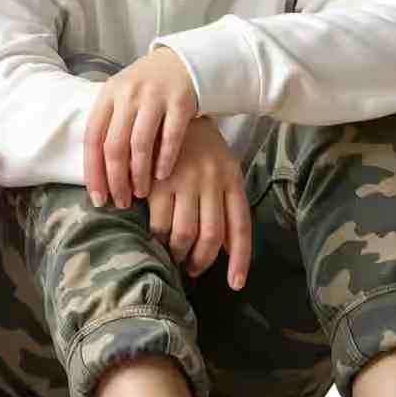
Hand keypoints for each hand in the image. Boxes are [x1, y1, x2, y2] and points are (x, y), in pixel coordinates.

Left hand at [83, 47, 199, 206]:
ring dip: (139, 174)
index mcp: (108, 95)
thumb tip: (98, 174)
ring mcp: (154, 97)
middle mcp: (128, 95)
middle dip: (116, 179)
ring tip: (140, 193)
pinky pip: (170, 137)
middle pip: (114, 145)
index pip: (92, 138)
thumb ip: (109, 127)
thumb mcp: (122, 98)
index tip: (97, 197)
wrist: (183, 62)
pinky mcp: (180, 101)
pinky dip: (164, 159)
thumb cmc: (147, 89)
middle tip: (120, 201)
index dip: (93, 171)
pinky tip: (162, 176)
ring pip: (140, 144)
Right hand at [145, 117, 251, 290]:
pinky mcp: (158, 182)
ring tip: (173, 256)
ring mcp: (185, 182)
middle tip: (192, 269)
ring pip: (184, 234)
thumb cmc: (199, 146)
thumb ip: (225, 205)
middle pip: (210, 237)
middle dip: (201, 261)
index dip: (240, 260)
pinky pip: (158, 222)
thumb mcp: (221, 169)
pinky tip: (154, 239)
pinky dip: (157, 238)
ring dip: (179, 253)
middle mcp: (212, 182)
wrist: (171, 112)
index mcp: (231, 179)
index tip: (236, 284)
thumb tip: (227, 249)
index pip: (240, 228)